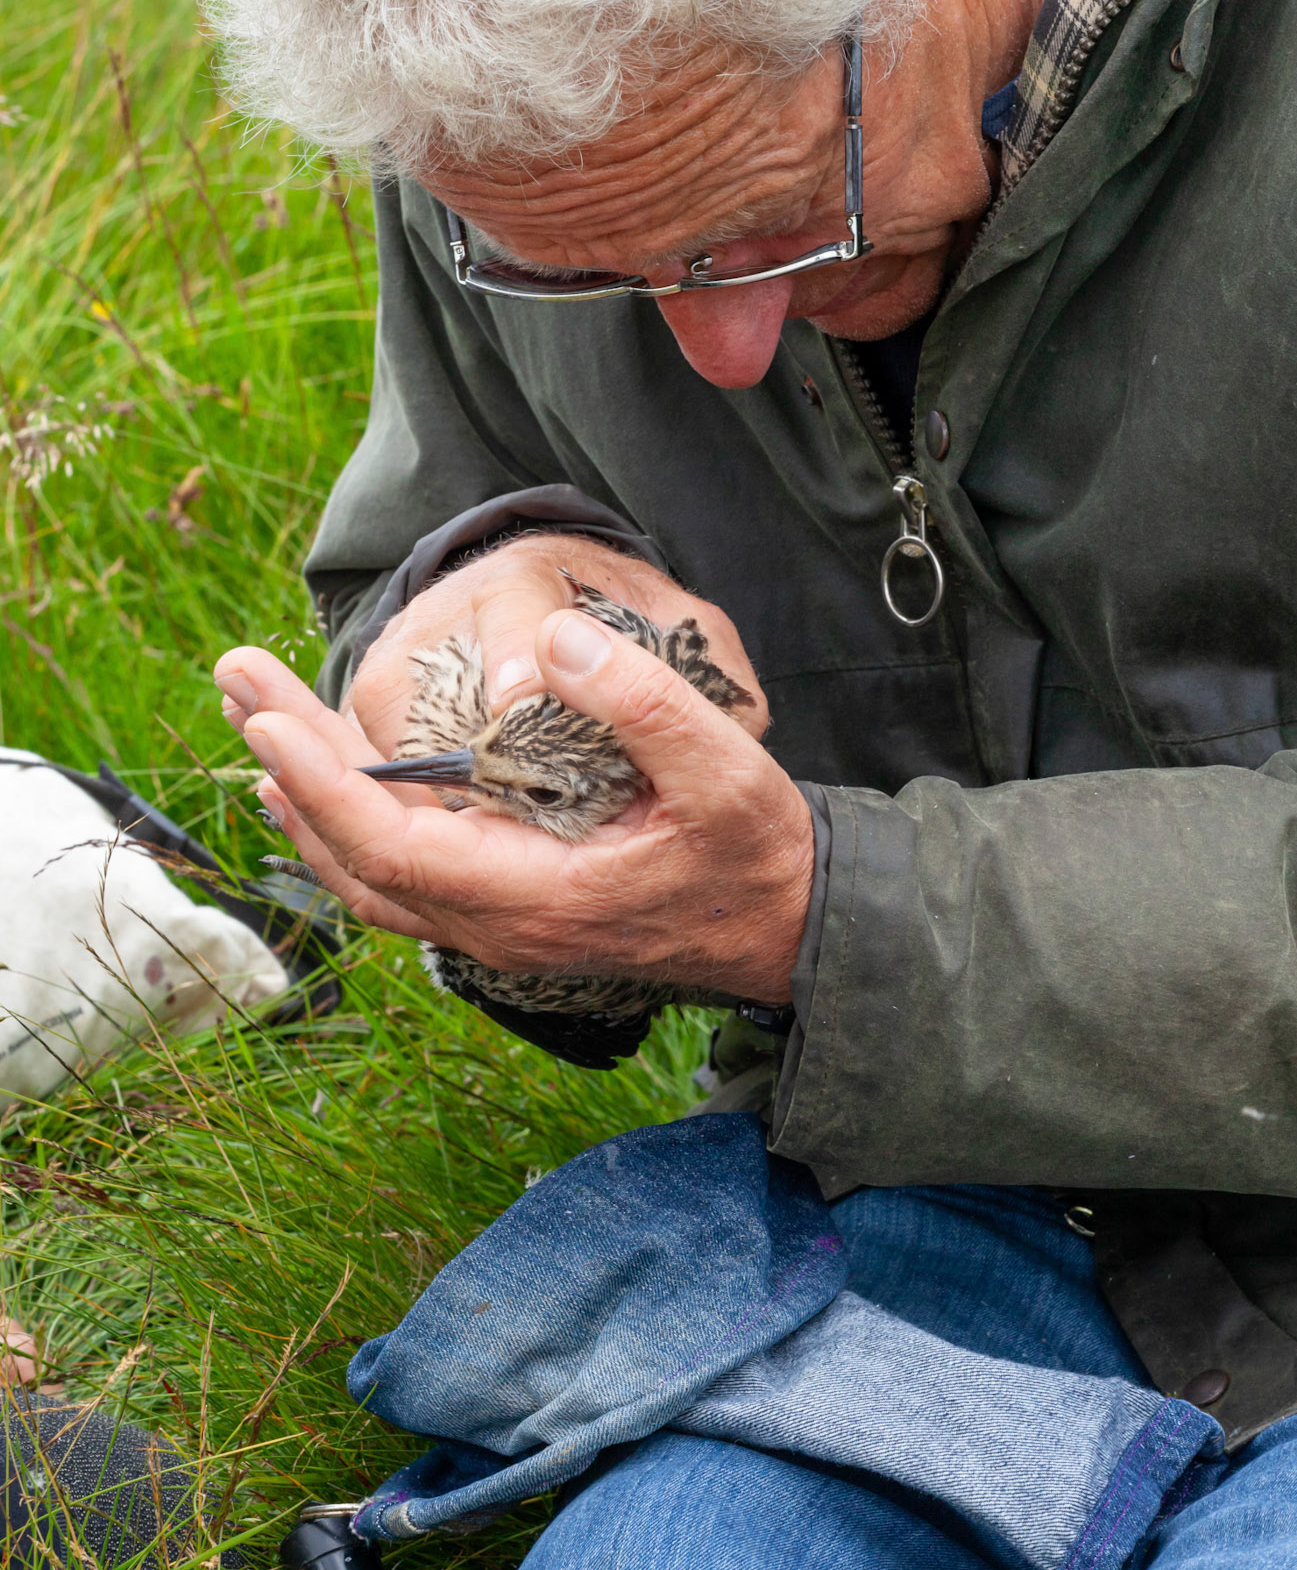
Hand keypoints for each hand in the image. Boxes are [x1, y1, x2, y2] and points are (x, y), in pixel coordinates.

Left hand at [214, 548, 811, 1002]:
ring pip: (367, 871)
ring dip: (307, 793)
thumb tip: (553, 640)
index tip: (267, 718)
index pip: (392, 847)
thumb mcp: (726, 770)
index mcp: (534, 899)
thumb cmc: (756, 854)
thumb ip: (644, 706)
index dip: (324, 782)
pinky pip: (397, 872)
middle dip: (289, 766)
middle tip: (236, 679)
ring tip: (259, 715)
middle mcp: (495, 924)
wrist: (787, 929)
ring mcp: (495, 922)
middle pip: (353, 856)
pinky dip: (346, 820)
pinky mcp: (505, 905)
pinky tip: (325, 775)